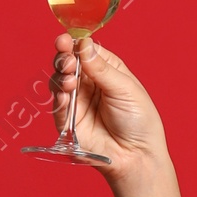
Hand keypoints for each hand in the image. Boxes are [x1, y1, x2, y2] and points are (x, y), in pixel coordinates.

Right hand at [48, 31, 168, 174]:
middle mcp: (90, 83)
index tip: (66, 39)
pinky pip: (57, 105)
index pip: (85, 50)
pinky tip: (64, 95)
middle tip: (68, 61)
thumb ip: (101, 68)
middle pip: (68, 62)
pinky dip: (58, 97)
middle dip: (64, 58)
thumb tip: (83, 44)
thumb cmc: (139, 122)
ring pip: (59, 80)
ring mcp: (78, 101)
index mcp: (107, 70)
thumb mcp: (125, 89)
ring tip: (70, 79)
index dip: (74, 44)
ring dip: (60, 76)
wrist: (136, 157)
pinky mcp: (68, 121)